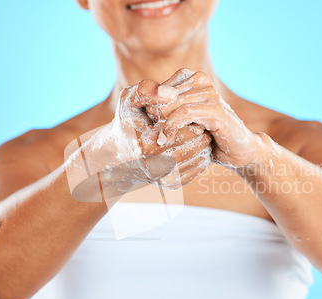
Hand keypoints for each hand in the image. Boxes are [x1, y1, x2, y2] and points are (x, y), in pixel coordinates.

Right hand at [71, 75, 211, 196]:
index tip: (190, 109)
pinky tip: (195, 145)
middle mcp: (155, 166)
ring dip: (204, 142)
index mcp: (146, 144)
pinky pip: (198, 168)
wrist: (118, 156)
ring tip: (199, 131)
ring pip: (201, 156)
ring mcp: (164, 178)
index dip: (191, 116)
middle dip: (201, 130)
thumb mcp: (128, 101)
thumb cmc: (126, 123)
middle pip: (196, 144)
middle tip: (201, 120)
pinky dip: (201, 155)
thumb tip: (172, 92)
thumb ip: (146, 90)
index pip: (184, 129)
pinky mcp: (171, 185)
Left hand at [158, 70, 261, 167]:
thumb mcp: (180, 123)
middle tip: (155, 137)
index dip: (149, 109)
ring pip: (170, 104)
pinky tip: (164, 139)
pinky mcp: (215, 109)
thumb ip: (163, 108)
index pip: (157, 89)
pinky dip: (171, 126)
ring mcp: (209, 93)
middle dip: (154, 117)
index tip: (151, 129)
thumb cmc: (206, 137)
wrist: (237, 151)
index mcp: (190, 78)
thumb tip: (149, 103)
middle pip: (161, 96)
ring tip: (159, 141)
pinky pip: (184, 113)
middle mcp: (200, 80)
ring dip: (160, 124)